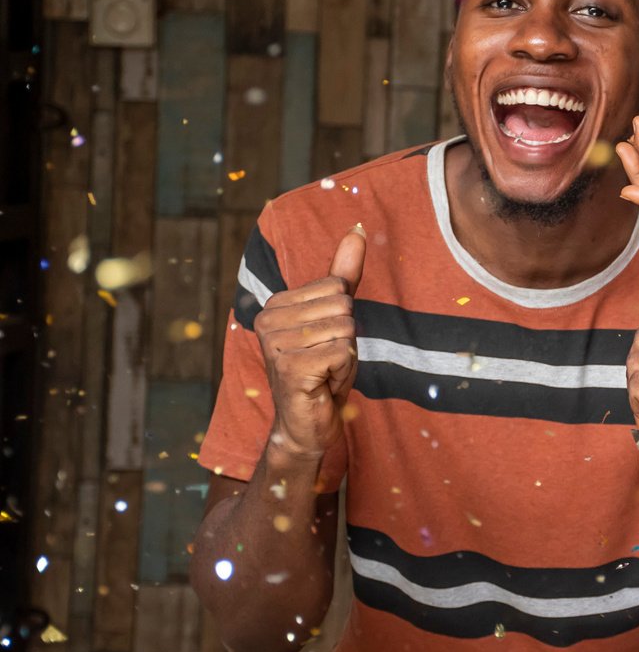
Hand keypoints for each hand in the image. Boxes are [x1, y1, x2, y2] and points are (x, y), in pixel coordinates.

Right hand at [254, 226, 364, 460]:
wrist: (308, 422)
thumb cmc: (323, 368)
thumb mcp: (335, 317)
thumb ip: (343, 274)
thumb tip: (357, 229)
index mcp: (276, 304)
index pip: (337, 287)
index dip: (344, 318)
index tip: (325, 341)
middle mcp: (268, 320)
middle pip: (343, 307)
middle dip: (347, 338)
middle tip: (327, 360)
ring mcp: (276, 344)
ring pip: (345, 330)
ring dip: (346, 356)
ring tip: (325, 372)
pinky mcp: (291, 367)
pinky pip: (344, 353)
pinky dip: (344, 371)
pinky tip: (324, 383)